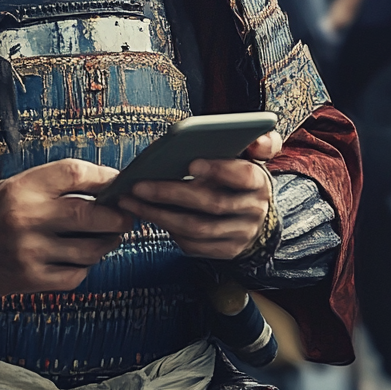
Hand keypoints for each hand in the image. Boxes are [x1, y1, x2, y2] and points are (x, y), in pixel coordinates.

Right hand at [0, 159, 132, 298]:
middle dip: (118, 216)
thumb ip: (50, 186)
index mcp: (22, 188)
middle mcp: (27, 218)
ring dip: (107, 243)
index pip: (75, 173)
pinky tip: (80, 257)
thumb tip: (101, 186)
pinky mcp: (32, 279)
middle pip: (92, 214)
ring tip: (106, 236)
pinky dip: (85, 266)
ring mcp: (30, 252)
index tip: (118, 182)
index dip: (104, 177)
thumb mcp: (10, 187)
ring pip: (90, 248)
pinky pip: (76, 274)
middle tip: (125, 215)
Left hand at [116, 130, 279, 259]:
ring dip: (160, 215)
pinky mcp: (225, 250)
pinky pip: (193, 245)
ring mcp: (240, 234)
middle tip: (139, 185)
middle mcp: (253, 210)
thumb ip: (258, 143)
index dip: (218, 170)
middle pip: (212, 203)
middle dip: (171, 194)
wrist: (254, 214)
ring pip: (197, 228)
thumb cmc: (239, 177)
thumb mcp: (250, 156)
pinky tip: (148, 215)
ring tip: (132, 201)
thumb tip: (257, 138)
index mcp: (258, 181)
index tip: (191, 163)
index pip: (243, 175)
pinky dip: (168, 231)